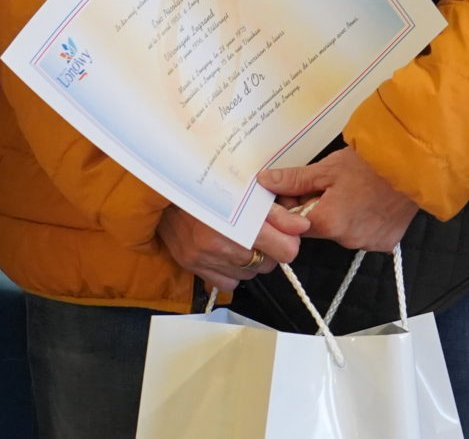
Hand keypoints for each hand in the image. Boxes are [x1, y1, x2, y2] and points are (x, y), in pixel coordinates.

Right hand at [158, 202, 309, 295]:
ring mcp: (205, 258)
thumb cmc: (208, 185)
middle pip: (268, 264)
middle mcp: (220, 244)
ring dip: (251, 260)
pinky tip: (228, 252)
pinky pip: (229, 283)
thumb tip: (301, 226)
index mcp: (236, 219)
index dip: (290, 241)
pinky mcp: (194, 267)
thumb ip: (277, 212)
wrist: (166, 190)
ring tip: (241, 238)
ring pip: (250, 274)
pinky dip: (233, 271)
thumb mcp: (246, 189)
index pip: (284, 249)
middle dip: (270, 250)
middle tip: (261, 232)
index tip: (288, 233)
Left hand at [259, 145, 420, 252]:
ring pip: (343, 232)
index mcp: (327, 222)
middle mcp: (346, 240)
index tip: (304, 188)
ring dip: (343, 215)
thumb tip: (265, 182)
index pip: (295, 223)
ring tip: (356, 189)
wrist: (414, 165)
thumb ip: (294, 179)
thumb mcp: (328, 167)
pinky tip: (372, 202)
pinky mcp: (385, 243)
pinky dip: (364, 221)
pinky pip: (366, 235)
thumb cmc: (371, 163)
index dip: (296, 204)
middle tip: (333, 184)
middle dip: (320, 208)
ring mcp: (368, 244)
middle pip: (320, 228)